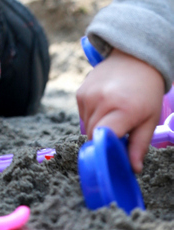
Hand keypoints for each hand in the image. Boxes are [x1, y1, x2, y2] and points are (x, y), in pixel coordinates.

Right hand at [76, 49, 164, 172]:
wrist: (134, 60)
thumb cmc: (146, 92)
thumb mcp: (150, 120)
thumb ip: (139, 145)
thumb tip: (133, 169)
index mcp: (123, 109)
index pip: (104, 137)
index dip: (106, 150)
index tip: (113, 157)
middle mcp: (102, 100)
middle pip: (93, 135)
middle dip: (103, 141)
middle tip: (119, 137)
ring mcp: (88, 95)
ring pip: (86, 126)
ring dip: (97, 129)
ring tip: (113, 118)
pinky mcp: (80, 92)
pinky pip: (82, 115)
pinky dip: (92, 117)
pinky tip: (105, 108)